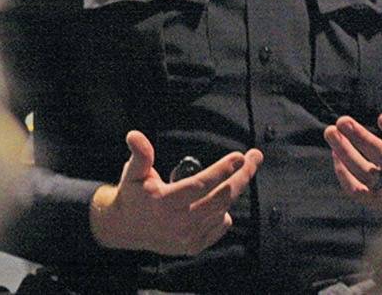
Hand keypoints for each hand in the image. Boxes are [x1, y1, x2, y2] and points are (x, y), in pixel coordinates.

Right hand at [90, 130, 262, 254]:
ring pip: (222, 210)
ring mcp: (187, 237)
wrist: (126, 229)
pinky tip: (226, 195)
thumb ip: (140, 154)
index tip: (239, 156)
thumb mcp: (133, 173)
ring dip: (236, 188)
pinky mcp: (193, 246)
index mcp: (163, 203)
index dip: (221, 170)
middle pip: (219, 198)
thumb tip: (134, 135)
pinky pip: (220, 226)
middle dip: (241, 176)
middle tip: (255, 157)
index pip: (200, 185)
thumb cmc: (134, 194)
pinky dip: (225, 210)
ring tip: (247, 168)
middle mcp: (177, 223)